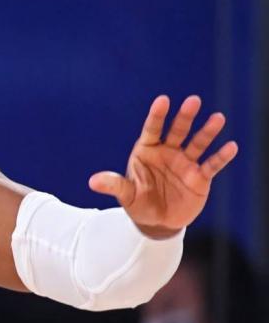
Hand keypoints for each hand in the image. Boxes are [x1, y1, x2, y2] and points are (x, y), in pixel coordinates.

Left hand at [89, 95, 237, 235]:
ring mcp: (185, 163)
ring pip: (198, 143)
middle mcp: (168, 153)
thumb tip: (92, 182)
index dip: (157, 116)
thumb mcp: (126, 195)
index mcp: (147, 151)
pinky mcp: (200, 177)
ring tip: (218, 118)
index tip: (163, 100)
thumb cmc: (138, 204)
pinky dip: (221, 157)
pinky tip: (231, 146)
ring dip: (208, 131)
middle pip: (178, 131)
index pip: (152, 129)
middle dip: (185, 117)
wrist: (157, 222)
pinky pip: (212, 165)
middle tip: (193, 101)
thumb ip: (114, 185)